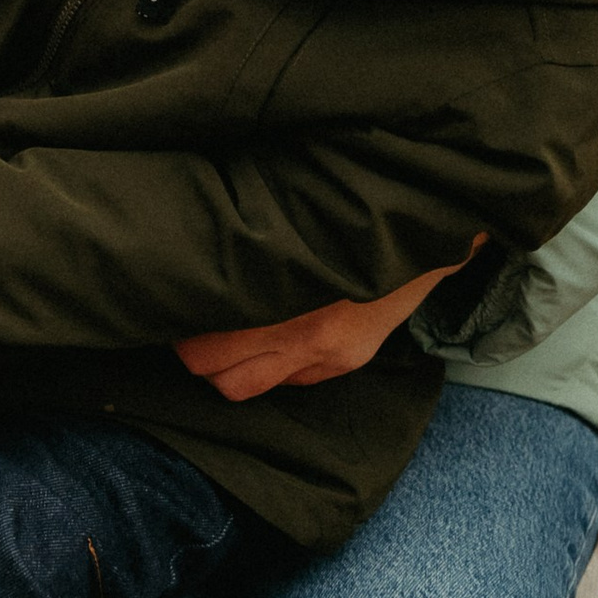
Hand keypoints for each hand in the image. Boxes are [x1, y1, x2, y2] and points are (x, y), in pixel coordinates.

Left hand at [173, 244, 484, 402]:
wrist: (425, 225)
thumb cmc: (347, 209)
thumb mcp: (290, 218)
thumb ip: (246, 242)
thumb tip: (192, 247)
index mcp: (288, 301)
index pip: (209, 348)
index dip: (181, 331)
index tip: (171, 305)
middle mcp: (308, 339)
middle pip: (220, 377)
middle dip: (195, 355)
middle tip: (185, 322)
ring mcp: (331, 355)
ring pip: (247, 388)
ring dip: (227, 368)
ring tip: (218, 333)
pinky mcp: (349, 360)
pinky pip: (289, 382)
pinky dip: (268, 366)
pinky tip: (265, 336)